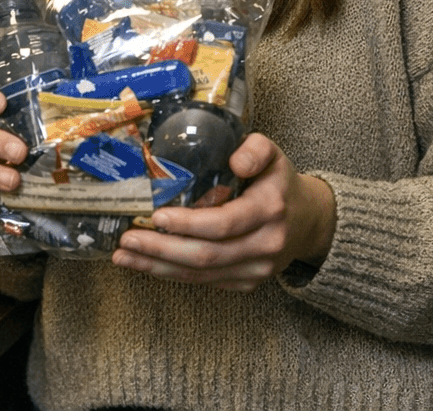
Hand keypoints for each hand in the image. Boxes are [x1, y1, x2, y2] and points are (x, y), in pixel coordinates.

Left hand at [111, 133, 335, 291]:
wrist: (308, 222)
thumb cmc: (279, 182)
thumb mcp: (273, 155)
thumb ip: (255, 149)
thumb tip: (234, 161)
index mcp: (270, 210)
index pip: (224, 224)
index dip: (188, 224)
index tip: (156, 216)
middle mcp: (265, 246)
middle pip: (207, 256)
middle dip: (162, 249)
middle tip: (127, 239)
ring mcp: (256, 270)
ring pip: (201, 275)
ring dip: (158, 266)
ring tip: (124, 256)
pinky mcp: (246, 284)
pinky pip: (204, 282)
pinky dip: (171, 274)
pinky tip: (146, 264)